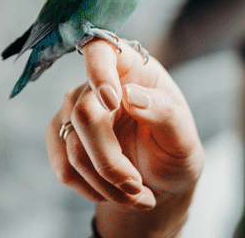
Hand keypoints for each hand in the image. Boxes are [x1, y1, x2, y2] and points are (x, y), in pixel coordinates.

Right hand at [47, 39, 202, 236]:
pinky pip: (63, 167)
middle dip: (111, 161)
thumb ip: (164, 113)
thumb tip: (130, 95)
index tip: (114, 101)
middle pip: (84, 114)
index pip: (100, 48)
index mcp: (132, 68)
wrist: (160, 184)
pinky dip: (91, 189)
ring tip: (136, 195)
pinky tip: (113, 193)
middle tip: (138, 186)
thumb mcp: (185, 138)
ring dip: (106, 183)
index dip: (99, 71)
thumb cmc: (174, 153)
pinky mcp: (60, 137)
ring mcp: (73, 109)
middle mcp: (97, 83)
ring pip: (73, 148)